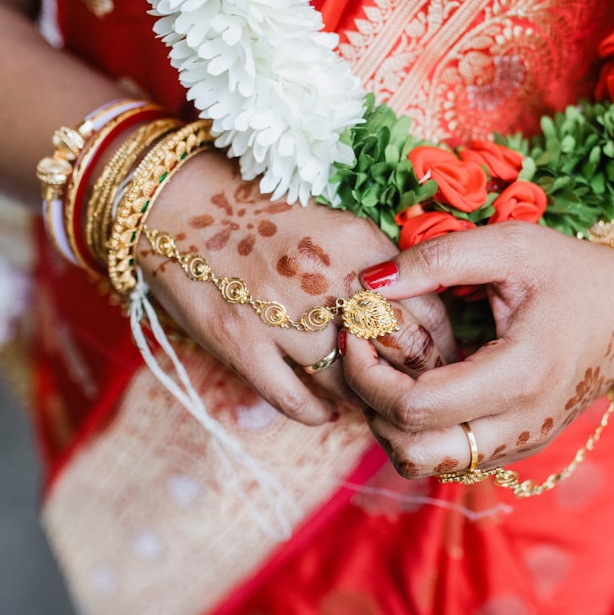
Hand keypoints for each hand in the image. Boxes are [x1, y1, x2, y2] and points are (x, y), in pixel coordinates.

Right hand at [137, 151, 455, 424]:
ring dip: (365, 398)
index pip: (430, 308)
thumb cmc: (256, 209)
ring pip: (351, 383)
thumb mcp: (329, 220)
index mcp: (358, 242)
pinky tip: (325, 413)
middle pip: (401, 350)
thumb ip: (374, 262)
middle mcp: (329, 279)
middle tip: (417, 390)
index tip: (441, 357)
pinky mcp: (241, 343)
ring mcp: (283, 315)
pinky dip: (317, 414)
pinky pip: (296, 400)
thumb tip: (415, 311)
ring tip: (371, 402)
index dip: (442, 342)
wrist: (171, 201)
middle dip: (416, 377)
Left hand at [341, 221, 613, 476]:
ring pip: (427, 464)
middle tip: (363, 355)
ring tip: (389, 368)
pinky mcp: (517, 447)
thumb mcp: (510, 246)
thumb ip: (437, 260)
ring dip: (391, 424)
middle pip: (414, 452)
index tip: (356, 331)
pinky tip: (420, 381)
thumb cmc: (573, 273)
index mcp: (520, 375)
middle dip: (371, 406)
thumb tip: (369, 283)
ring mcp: (520, 444)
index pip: (416, 408)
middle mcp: (520, 425)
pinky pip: (450, 458)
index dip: (368, 374)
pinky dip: (419, 430)